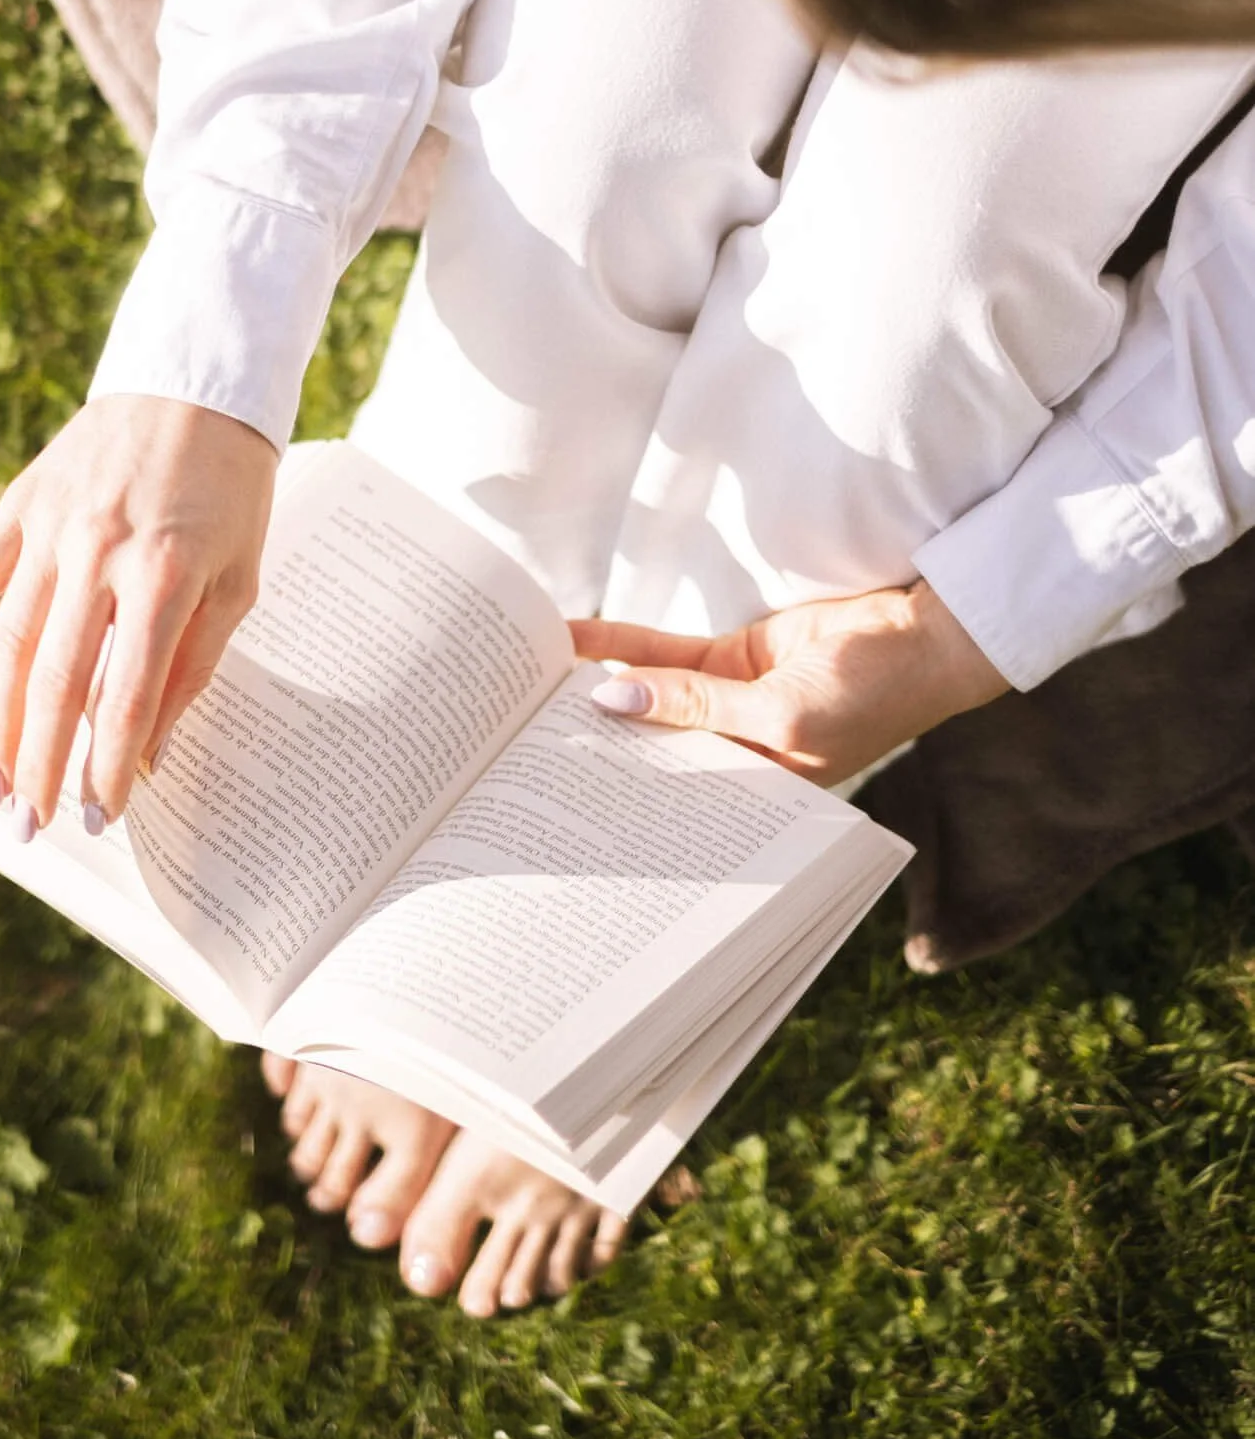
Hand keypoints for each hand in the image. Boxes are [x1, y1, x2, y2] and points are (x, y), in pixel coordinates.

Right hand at [0, 395, 276, 834]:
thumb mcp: (239, 580)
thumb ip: (191, 666)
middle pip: (53, 683)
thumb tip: (147, 753)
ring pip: (3, 644)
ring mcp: (48, 525)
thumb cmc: (232, 492)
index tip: (100, 818)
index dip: (107, 768)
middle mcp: (96, 551)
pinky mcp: (18, 503)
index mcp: (162, 574)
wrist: (194, 385)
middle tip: (27, 827)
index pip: (122, 699)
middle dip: (38, 766)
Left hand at [570, 582, 1007, 787]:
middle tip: (517, 734)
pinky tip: (575, 641)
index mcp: (750, 799)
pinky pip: (662, 655)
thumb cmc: (871, 696)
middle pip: (645, 747)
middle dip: (589, 739)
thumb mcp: (779, 711)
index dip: (609, 793)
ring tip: (529, 680)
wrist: (921, 636)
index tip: (546, 791)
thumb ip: (696, 703)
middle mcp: (731, 758)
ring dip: (593, 685)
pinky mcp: (730, 660)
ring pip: (645, 697)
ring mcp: (727, 706)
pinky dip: (620, 646)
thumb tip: (611, 699)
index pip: (665, 801)